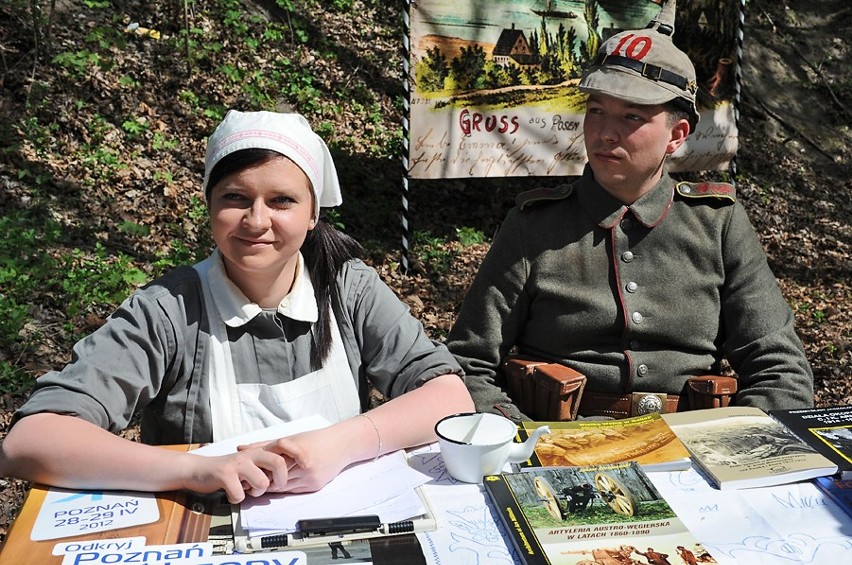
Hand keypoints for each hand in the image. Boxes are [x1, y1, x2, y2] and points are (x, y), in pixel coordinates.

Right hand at [183, 448, 289, 503]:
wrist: (199, 470)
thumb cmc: (227, 471)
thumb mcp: (249, 465)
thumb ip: (265, 467)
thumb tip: (286, 477)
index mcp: (258, 451)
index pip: (283, 449)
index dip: (297, 456)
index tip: (307, 465)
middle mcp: (250, 454)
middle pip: (278, 463)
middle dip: (279, 480)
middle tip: (272, 487)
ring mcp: (238, 463)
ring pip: (262, 482)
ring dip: (256, 492)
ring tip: (246, 489)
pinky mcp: (225, 475)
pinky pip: (241, 494)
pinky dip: (237, 498)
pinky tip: (231, 493)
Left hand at [240, 427, 355, 493]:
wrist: (342, 444)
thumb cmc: (317, 438)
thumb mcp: (290, 438)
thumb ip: (264, 445)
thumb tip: (241, 447)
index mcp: (296, 451)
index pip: (269, 467)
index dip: (257, 471)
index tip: (248, 471)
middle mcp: (304, 467)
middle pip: (275, 480)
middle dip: (263, 480)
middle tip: (250, 480)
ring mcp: (310, 478)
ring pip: (283, 488)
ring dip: (273, 486)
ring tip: (262, 482)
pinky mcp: (315, 486)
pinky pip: (294, 491)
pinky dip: (285, 487)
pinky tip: (281, 483)